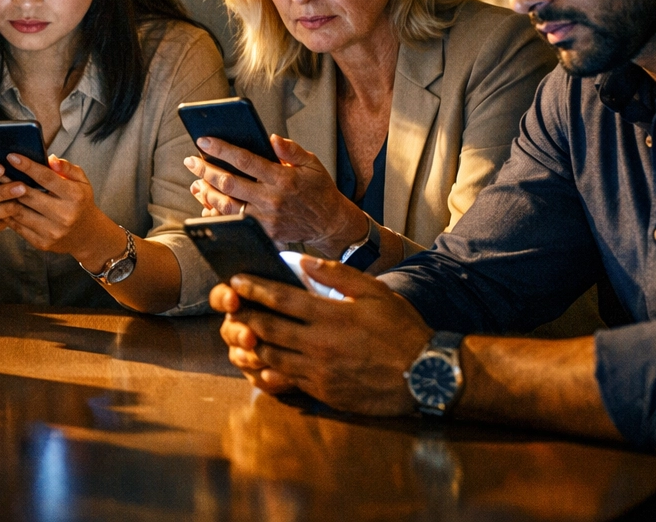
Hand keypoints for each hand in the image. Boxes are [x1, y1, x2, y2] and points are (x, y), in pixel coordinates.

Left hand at [4, 155, 117, 263]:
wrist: (86, 236)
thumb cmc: (80, 202)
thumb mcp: (82, 181)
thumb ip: (67, 168)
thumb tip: (51, 158)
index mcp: (75, 196)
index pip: (47, 178)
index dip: (27, 166)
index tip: (11, 156)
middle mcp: (64, 215)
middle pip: (29, 196)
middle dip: (9, 181)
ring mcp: (52, 232)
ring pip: (20, 212)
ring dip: (5, 199)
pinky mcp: (42, 243)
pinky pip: (18, 227)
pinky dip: (7, 214)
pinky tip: (1, 204)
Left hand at [186, 134, 367, 257]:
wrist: (330, 223)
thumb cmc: (319, 189)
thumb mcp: (311, 163)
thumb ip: (291, 150)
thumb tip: (271, 138)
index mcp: (282, 178)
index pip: (245, 161)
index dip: (222, 150)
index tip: (203, 141)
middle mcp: (272, 199)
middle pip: (230, 184)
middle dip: (206, 170)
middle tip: (190, 161)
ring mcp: (267, 219)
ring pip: (227, 206)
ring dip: (207, 194)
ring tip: (196, 183)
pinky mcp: (265, 234)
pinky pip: (235, 225)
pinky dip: (218, 216)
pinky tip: (207, 206)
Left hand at [210, 258, 431, 414]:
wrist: (426, 375)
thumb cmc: (400, 329)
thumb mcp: (375, 292)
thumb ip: (337, 274)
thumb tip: (303, 262)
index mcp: (330, 316)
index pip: (279, 298)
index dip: (252, 288)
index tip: (235, 279)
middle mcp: (319, 345)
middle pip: (266, 329)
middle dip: (243, 315)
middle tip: (229, 305)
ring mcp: (319, 372)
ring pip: (270, 357)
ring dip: (251, 343)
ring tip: (242, 331)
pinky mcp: (323, 393)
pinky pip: (286, 381)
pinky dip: (269, 369)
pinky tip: (262, 361)